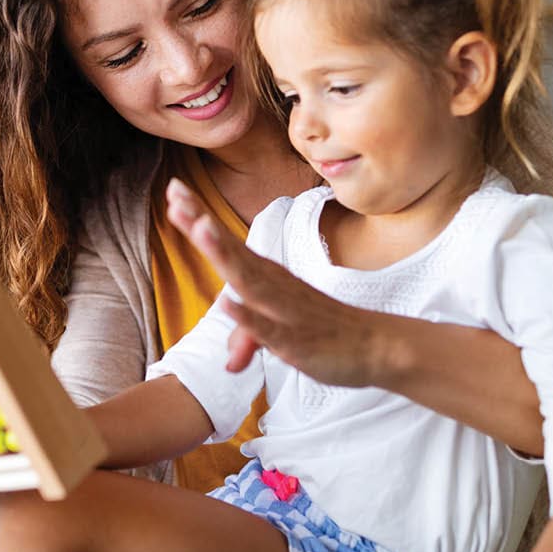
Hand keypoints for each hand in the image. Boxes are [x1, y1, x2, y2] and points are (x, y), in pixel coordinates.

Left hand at [165, 178, 376, 385]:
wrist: (378, 347)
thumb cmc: (326, 332)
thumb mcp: (281, 335)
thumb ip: (251, 338)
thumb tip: (230, 361)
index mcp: (269, 278)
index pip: (229, 244)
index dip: (200, 219)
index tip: (174, 190)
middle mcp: (275, 286)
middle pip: (233, 253)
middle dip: (202, 225)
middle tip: (176, 194)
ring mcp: (285, 311)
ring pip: (250, 281)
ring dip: (224, 255)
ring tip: (199, 229)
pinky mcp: (296, 340)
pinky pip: (269, 328)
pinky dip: (247, 316)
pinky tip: (227, 302)